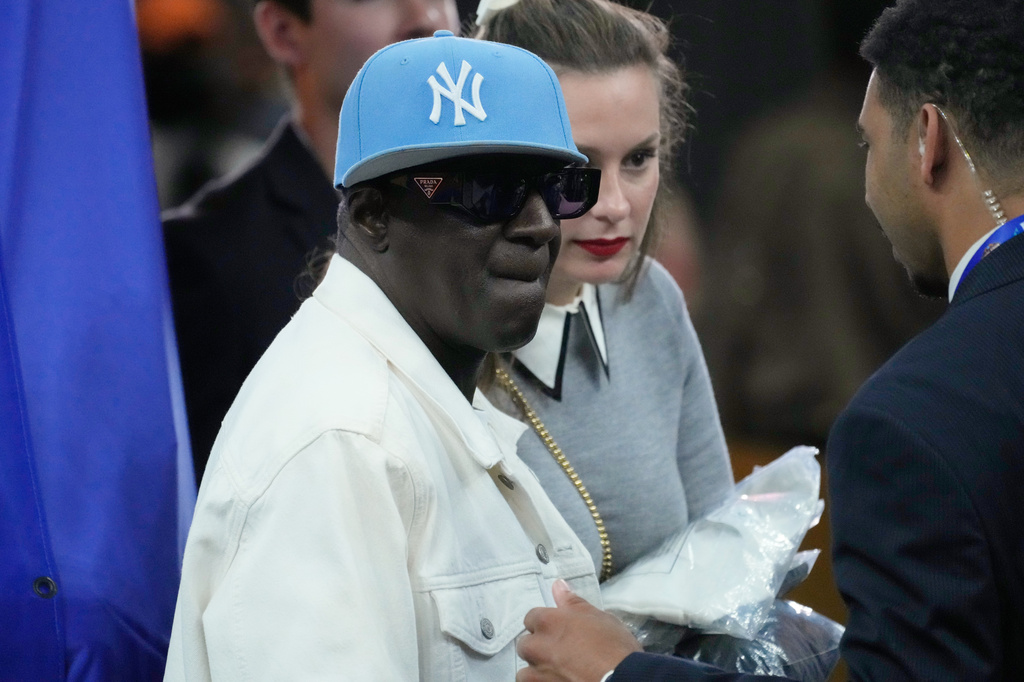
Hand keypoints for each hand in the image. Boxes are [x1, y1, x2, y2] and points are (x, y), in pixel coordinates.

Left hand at [516, 579, 642, 681]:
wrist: (622, 680)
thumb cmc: (614, 648)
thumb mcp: (599, 617)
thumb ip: (572, 603)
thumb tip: (557, 586)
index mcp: (548, 622)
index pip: (531, 618)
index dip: (545, 625)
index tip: (558, 631)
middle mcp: (536, 647)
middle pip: (525, 644)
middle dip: (538, 648)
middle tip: (561, 654)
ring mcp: (536, 672)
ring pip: (525, 671)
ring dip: (537, 670)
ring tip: (559, 673)